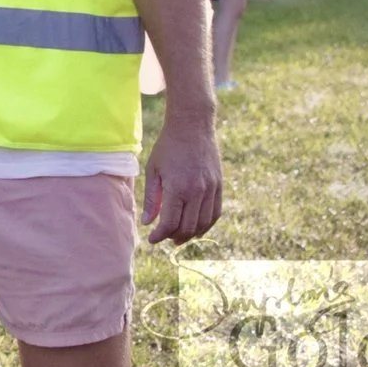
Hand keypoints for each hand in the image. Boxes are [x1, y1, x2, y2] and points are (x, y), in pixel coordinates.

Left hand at [141, 113, 221, 244]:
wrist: (193, 127)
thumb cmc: (168, 147)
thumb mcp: (153, 170)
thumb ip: (152, 199)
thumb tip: (148, 223)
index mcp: (177, 187)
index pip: (170, 223)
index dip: (160, 235)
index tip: (152, 239)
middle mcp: (197, 191)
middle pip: (188, 227)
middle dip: (174, 237)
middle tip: (165, 238)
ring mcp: (211, 189)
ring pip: (203, 223)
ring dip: (191, 234)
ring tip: (179, 237)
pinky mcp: (219, 186)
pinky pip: (215, 213)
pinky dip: (206, 225)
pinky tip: (196, 228)